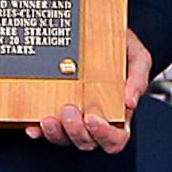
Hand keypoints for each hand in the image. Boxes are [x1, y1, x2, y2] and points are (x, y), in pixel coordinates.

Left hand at [30, 30, 150, 151]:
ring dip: (56, 133)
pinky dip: (38, 131)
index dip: (104, 135)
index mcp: (118, 113)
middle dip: (76, 131)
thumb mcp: (137, 55)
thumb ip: (139, 77)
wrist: (98, 29)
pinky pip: (45, 129)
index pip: (116, 138)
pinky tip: (33, 125)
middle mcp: (95, 119)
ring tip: (48, 118)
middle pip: (87, 142)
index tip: (92, 118)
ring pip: (65, 139)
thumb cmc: (120, 46)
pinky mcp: (54, 111)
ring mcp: (74, 118)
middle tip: (69, 110)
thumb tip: (130, 102)